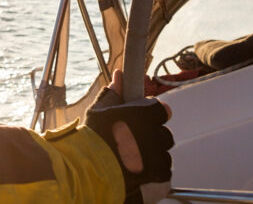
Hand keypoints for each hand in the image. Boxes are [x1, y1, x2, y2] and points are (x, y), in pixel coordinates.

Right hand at [84, 70, 172, 203]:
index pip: (162, 110)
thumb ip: (113, 93)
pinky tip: (136, 169)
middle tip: (132, 140)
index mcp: (143, 114)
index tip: (143, 119)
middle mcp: (154, 134)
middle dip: (151, 136)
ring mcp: (158, 157)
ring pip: (163, 153)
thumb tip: (119, 76)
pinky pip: (163, 172)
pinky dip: (153, 172)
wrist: (88, 169)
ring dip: (152, 155)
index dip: (153, 114)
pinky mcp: (159, 176)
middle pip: (163, 133)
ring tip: (131, 157)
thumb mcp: (100, 110)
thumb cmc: (92, 138)